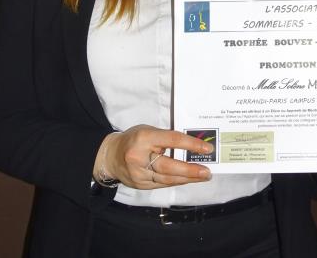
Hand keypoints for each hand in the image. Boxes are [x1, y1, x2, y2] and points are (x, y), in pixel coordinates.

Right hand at [94, 125, 213, 188]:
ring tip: (203, 176)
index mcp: (144, 138)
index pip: (173, 140)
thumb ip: (166, 137)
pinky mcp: (140, 185)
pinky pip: (162, 184)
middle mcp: (140, 157)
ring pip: (166, 179)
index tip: (207, 148)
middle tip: (207, 171)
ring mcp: (139, 174)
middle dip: (190, 170)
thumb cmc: (134, 139)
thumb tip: (191, 145)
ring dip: (187, 179)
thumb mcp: (149, 131)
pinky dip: (177, 182)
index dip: (191, 145)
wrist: (109, 156)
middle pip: (169, 166)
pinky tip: (188, 180)